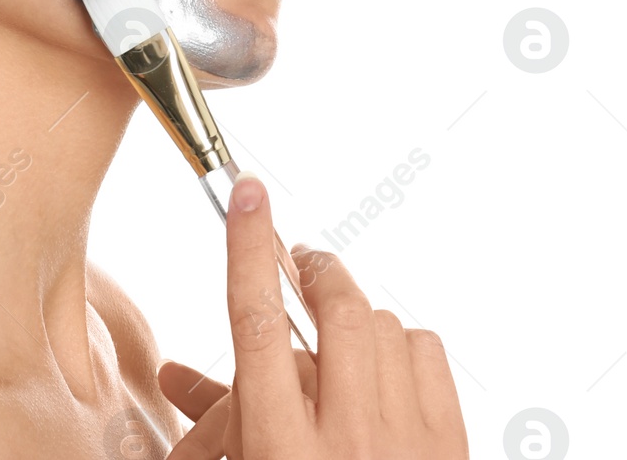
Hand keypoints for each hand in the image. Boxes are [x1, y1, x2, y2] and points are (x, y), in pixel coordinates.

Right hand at [161, 172, 468, 458]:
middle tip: (299, 264)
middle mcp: (347, 439)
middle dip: (316, 271)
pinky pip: (427, 353)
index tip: (248, 193)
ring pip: (384, 324)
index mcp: (281, 450)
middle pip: (335, 309)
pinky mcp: (452, 448)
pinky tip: (380, 364)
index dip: (249, 248)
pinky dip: (402, 343)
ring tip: (334, 330)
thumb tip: (175, 375)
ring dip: (354, 314)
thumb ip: (216, 428)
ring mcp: (408, 443)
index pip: (257, 321)